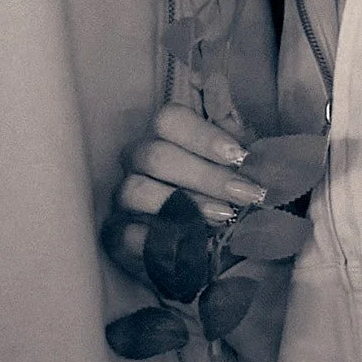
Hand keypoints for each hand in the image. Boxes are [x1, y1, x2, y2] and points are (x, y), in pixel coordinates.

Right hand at [106, 104, 266, 271]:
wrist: (211, 248)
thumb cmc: (224, 194)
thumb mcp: (237, 163)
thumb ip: (237, 138)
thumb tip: (237, 114)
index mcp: (165, 135)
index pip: (170, 119)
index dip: (203, 135)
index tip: (239, 156)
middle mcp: (138, 160)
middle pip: (156, 155)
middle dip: (206, 176)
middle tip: (246, 194)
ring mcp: (123, 196)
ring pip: (136, 189)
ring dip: (183, 204)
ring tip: (224, 217)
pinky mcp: (115, 235)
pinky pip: (122, 233)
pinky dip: (154, 238)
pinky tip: (188, 243)